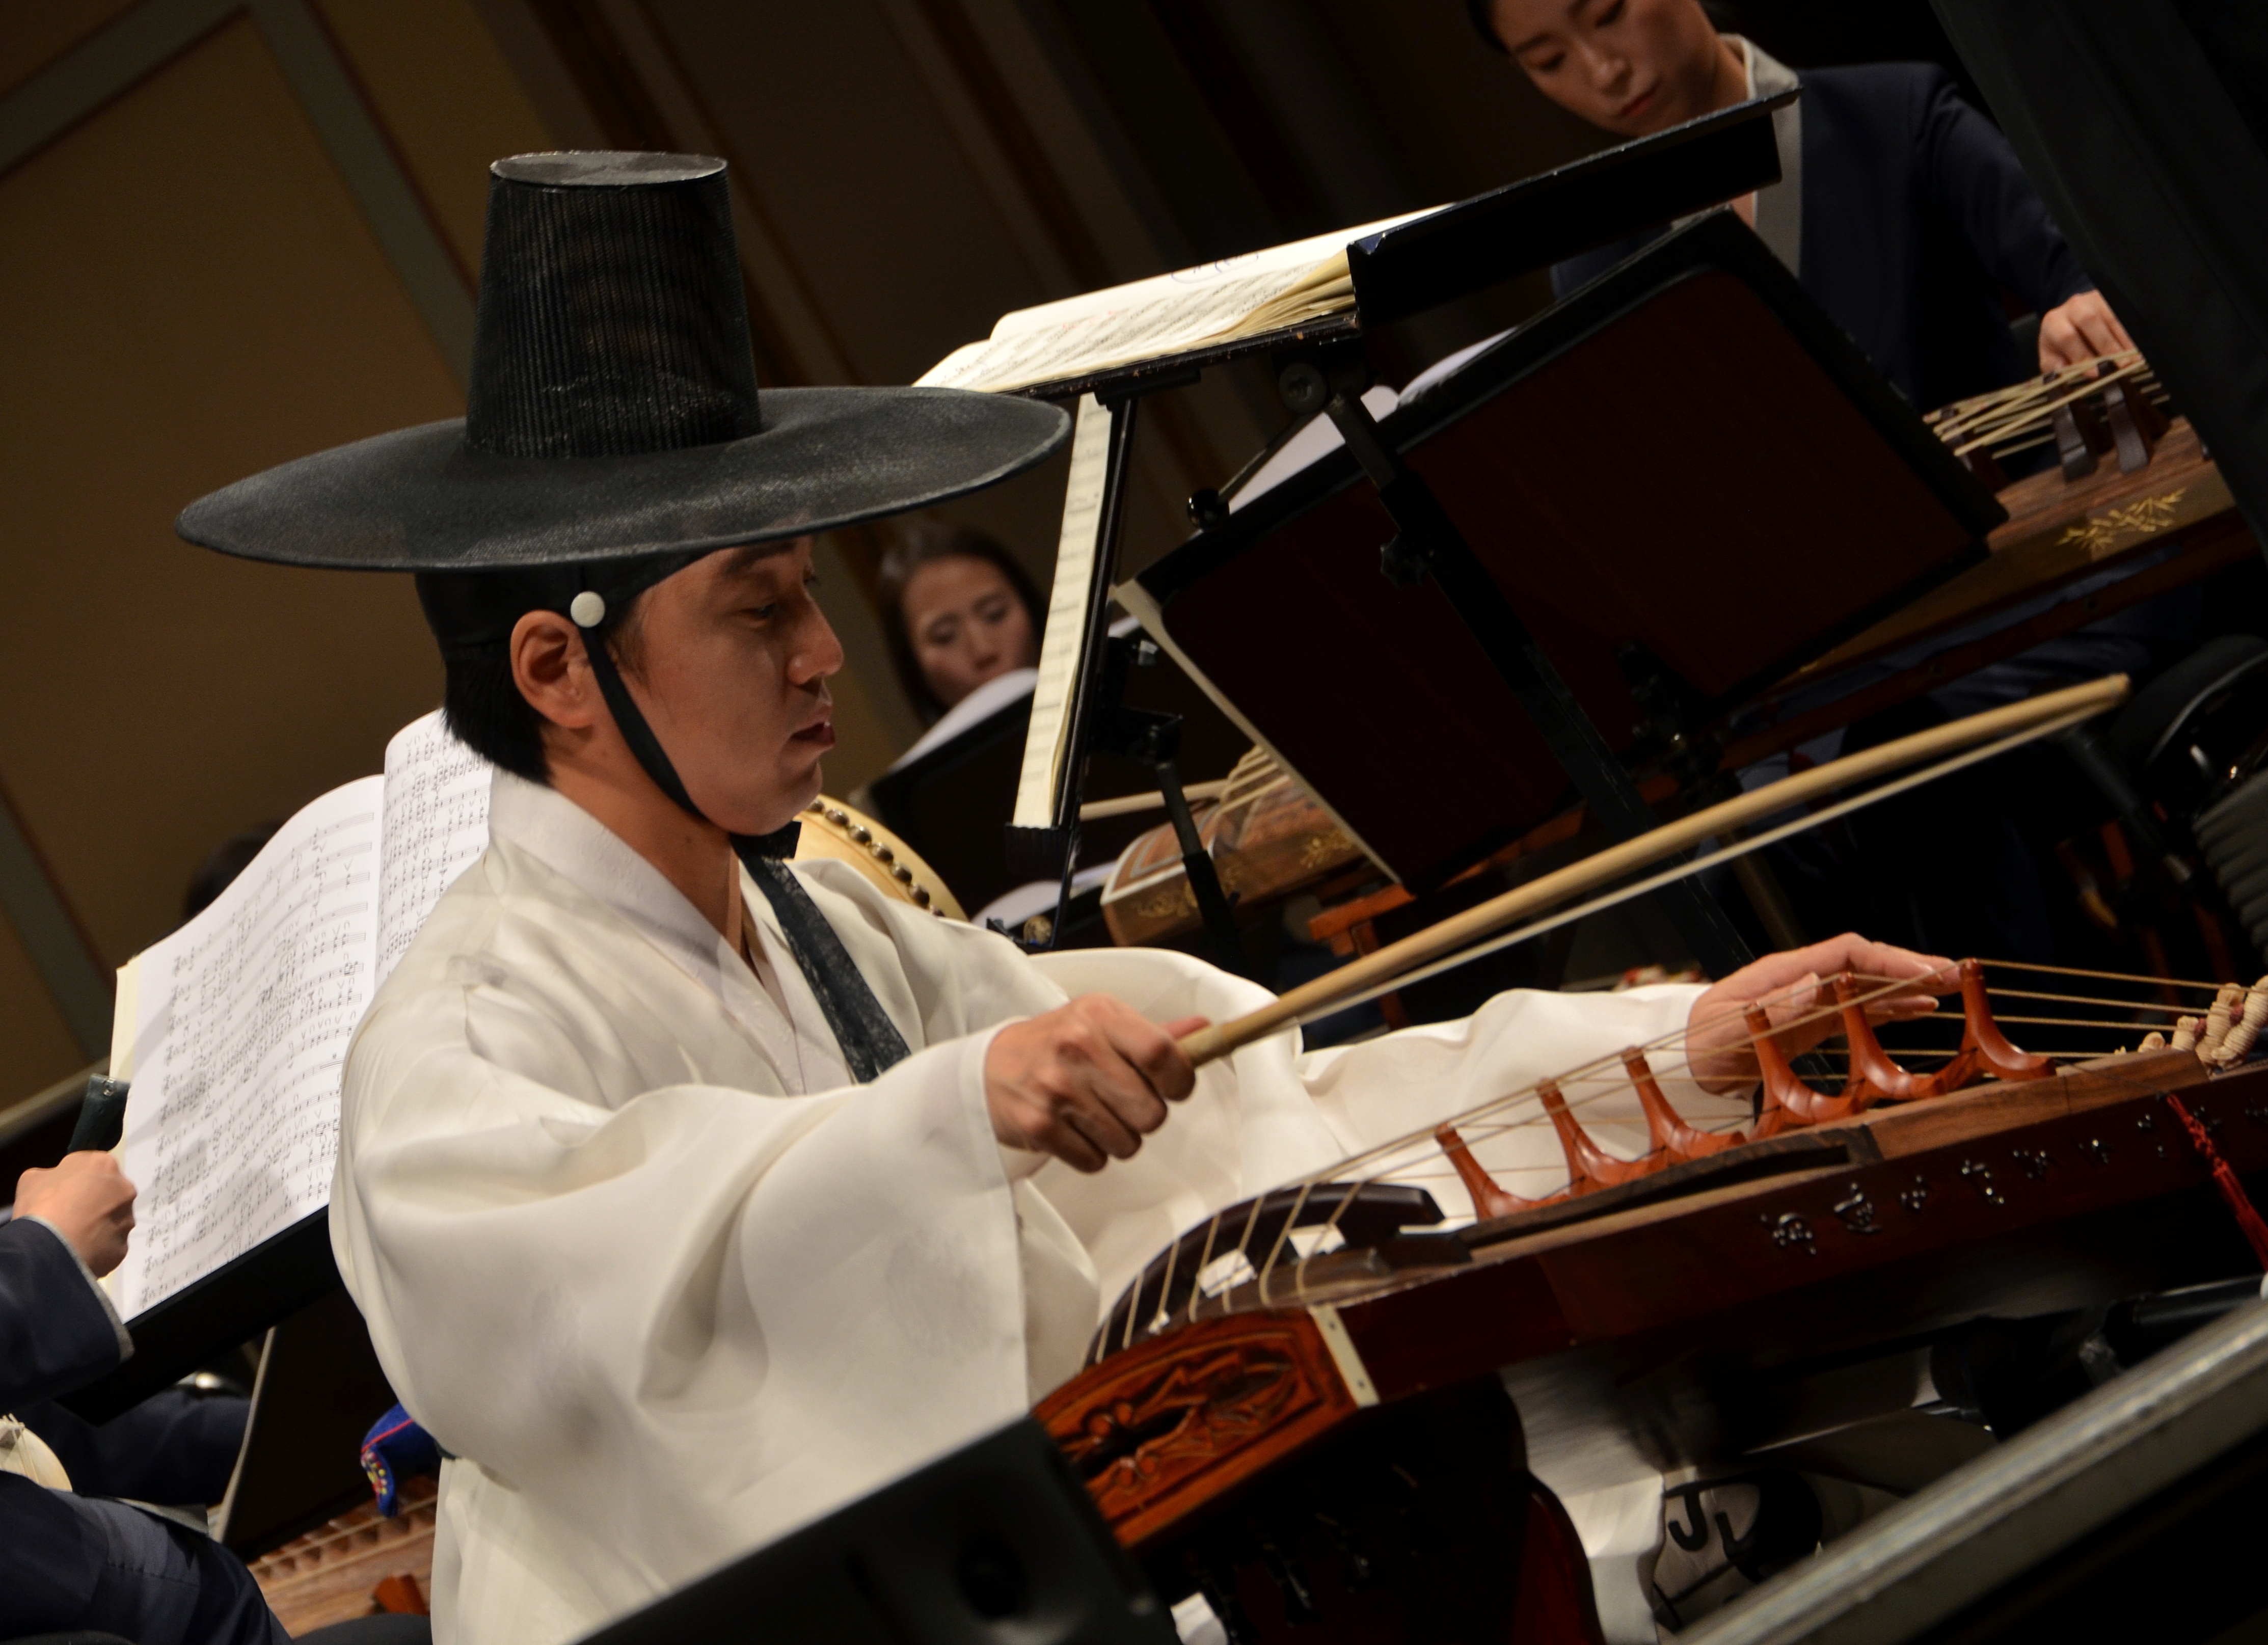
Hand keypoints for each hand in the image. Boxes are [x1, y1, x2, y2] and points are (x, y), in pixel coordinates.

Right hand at [15, 1151, 136, 1276]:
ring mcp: (127, 1219)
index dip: (77, 1179)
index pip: (94, 1166)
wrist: (50, 1248)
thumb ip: (53, 1175)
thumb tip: (59, 1182)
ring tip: (73, 1235)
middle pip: (109, 1192)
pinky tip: (79, 1250)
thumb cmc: (42, 1206)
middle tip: (70, 1214)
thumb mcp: (33, 1179)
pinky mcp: (123, 1246)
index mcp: (104, 1165)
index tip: (64, 1191)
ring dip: (98, 1225)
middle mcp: (125, 1189)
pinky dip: (97, 1247)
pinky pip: (110, 1244)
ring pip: (113, 1219)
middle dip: (93, 1201)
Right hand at [985, 997, 1207, 1172]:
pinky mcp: (1039, 1125)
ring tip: (1094, 1114)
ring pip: (1127, 1142)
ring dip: (1119, 1138)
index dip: (1180, 1080)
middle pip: (1152, 1111)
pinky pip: (1095, 1162)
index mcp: (1099, 1015)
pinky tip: (1073, 1129)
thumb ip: (1153, 1033)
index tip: (1174, 1087)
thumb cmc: (1055, 1044)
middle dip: (1145, 1115)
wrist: (989, 1069)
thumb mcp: (1100, 1024)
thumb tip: (1204, 1030)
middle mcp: (1077, 1047)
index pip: (1162, 1053)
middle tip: (1122, 1102)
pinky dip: (1091, 1153)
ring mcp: (1056, 1088)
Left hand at [1685, 934, 1953, 1093]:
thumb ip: (1769, 1010)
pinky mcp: (1814, 1020)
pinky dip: (1893, 1007)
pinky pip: (1861, 1008)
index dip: (1888, 960)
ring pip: (1869, 983)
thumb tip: (1812, 981)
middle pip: (1865, 961)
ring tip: (1953, 986)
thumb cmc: (1701, 1044)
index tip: (1923, 972)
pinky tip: (1922, 1010)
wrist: (1685, 1062)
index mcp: (1783, 973)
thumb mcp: (1728, 1031)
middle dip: (1909, 965)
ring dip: (1909, 984)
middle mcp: (1802, 979)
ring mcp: (1811, 999)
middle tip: (1956, 973)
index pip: (1847, 953)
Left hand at [2038, 290, 2134, 370]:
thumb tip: (2065, 371)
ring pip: (2111, 317)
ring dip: (2124, 340)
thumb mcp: (2053, 355)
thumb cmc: (2062, 343)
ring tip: (2133, 360)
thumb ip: (2055, 365)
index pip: (2066, 337)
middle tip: (2120, 365)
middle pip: (2089, 320)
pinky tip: (2135, 348)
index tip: (2095, 373)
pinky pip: (2123, 315)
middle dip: (2107, 346)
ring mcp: (2094, 300)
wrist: (2072, 320)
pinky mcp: (2110, 299)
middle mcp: (2074, 306)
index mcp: (2054, 321)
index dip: (2081, 355)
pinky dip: (2130, 334)